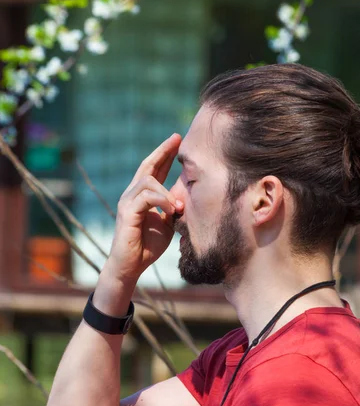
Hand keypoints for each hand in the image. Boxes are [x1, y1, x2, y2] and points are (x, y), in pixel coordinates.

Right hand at [104, 134, 183, 285]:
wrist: (130, 267)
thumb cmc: (147, 247)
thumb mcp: (167, 224)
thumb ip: (172, 209)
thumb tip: (186, 197)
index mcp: (142, 196)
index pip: (154, 169)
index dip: (165, 154)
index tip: (178, 140)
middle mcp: (132, 195)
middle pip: (147, 165)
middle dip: (163, 151)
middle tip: (177, 138)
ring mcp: (127, 202)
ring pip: (148, 182)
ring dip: (168, 193)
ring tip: (180, 208)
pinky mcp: (127, 213)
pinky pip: (146, 198)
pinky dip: (162, 201)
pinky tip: (173, 211)